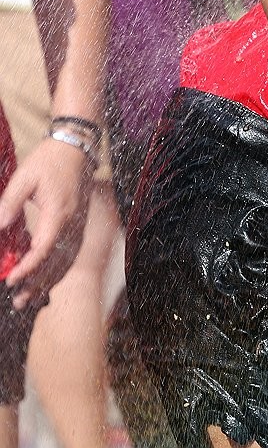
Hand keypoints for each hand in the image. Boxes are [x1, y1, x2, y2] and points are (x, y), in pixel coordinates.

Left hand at [0, 136, 88, 307]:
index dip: (29, 266)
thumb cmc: (50, 160)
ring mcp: (78, 224)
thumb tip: (0, 226)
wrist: (77, 148)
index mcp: (58, 212)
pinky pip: (71, 253)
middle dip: (37, 282)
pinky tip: (47, 280)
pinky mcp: (79, 224)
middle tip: (18, 299)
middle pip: (58, 260)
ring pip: (67, 260)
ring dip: (48, 280)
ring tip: (30, 297)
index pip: (45, 247)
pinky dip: (59, 270)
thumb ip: (10, 203)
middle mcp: (72, 222)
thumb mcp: (24, 177)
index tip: (12, 279)